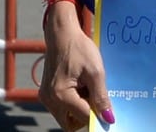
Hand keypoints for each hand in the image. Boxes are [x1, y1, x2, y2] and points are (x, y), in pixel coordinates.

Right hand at [39, 8, 114, 130]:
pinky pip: (61, 108)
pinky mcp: (46, 93)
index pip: (84, 118)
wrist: (62, 33)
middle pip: (71, 124)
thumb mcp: (95, 71)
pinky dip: (73, 103)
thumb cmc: (78, 48)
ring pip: (66, 117)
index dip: (98, 116)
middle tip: (96, 99)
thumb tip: (108, 118)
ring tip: (88, 89)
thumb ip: (101, 97)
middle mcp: (49, 100)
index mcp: (60, 95)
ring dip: (79, 110)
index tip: (108, 111)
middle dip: (86, 116)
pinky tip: (81, 87)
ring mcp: (46, 97)